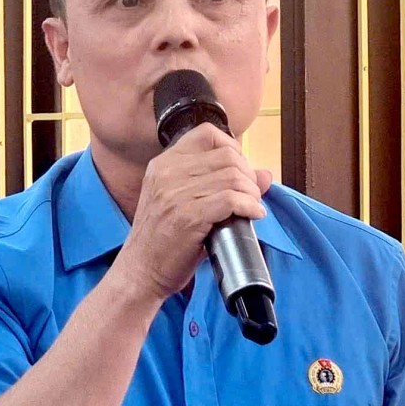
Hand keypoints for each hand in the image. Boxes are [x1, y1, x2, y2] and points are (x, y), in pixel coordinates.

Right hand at [113, 124, 271, 300]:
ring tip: (251, 207)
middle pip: (227, 156)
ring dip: (251, 193)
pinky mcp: (188, 217)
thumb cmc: (163, 240)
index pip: (206, 134)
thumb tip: (264, 174)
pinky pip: (231, 199)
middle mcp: (167, 173)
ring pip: (232, 177)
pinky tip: (252, 215)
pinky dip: (249, 207)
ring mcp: (175, 194)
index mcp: (163, 165)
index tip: (240, 170)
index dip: (232, 148)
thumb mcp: (184, 203)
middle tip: (251, 195)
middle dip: (248, 175)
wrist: (140, 271)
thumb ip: (220, 183)